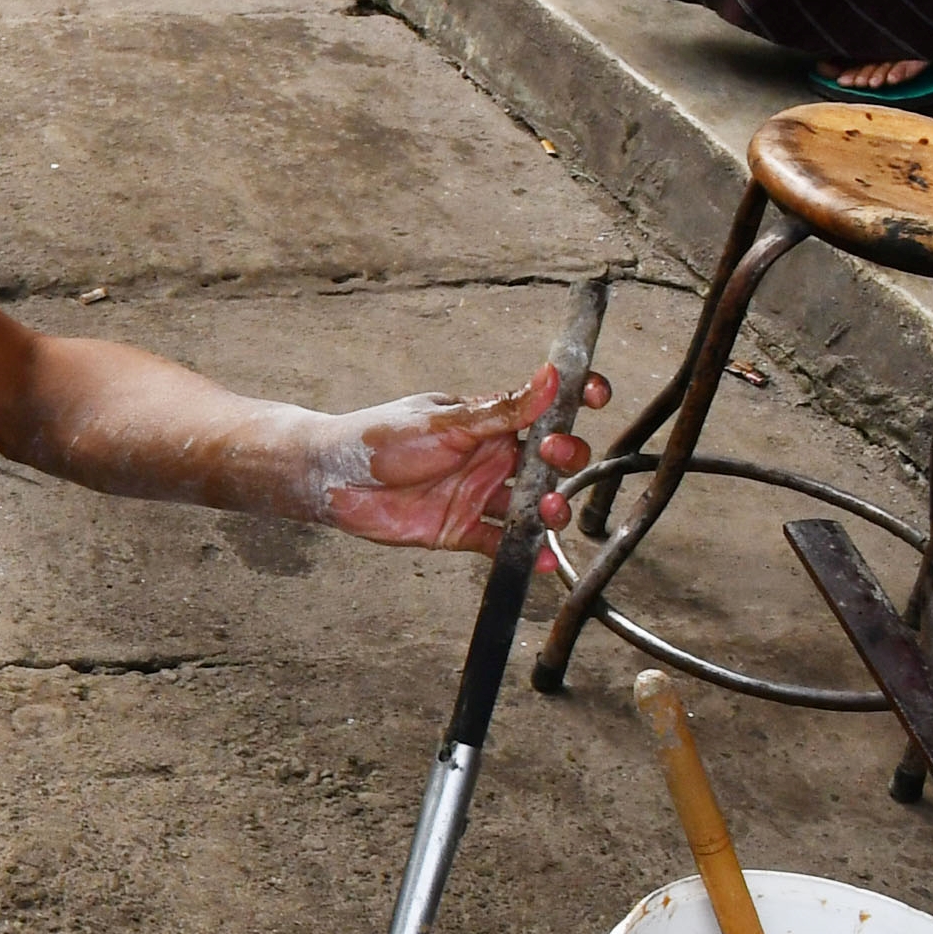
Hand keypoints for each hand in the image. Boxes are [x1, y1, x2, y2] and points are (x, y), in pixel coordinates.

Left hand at [310, 364, 607, 554]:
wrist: (333, 479)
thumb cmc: (381, 438)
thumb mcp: (445, 421)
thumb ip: (502, 409)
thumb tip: (552, 374)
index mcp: (490, 422)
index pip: (545, 409)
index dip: (577, 400)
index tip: (599, 396)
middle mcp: (492, 458)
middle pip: (549, 462)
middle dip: (566, 458)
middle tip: (554, 455)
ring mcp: (479, 495)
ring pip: (532, 505)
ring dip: (550, 509)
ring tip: (549, 511)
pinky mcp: (463, 530)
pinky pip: (502, 543)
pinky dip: (525, 552)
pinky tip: (542, 559)